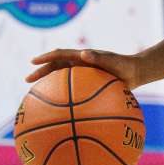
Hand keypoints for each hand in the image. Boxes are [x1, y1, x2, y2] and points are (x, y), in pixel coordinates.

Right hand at [26, 48, 143, 88]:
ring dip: (49, 85)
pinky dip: (62, 97)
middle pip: (56, 67)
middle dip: (41, 72)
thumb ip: (100, 58)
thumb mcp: (114, 62)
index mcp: (83, 57)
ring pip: (61, 79)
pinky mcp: (87, 84)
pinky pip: (71, 91)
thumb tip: (84, 53)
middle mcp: (80, 64)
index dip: (45, 57)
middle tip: (27, 81)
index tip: (32, 62)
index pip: (60, 54)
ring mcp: (83, 74)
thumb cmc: (126, 66)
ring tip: (36, 97)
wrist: (136, 73)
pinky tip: (57, 111)